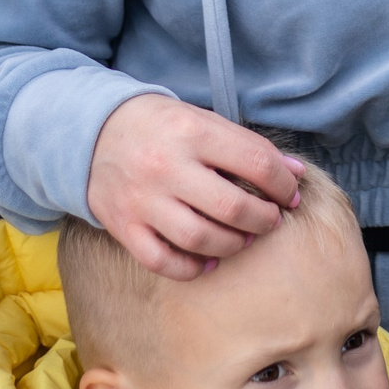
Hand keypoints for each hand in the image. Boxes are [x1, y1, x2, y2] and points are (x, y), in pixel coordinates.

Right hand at [86, 93, 303, 278]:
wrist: (93, 132)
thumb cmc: (160, 126)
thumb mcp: (203, 120)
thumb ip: (247, 146)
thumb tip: (295, 175)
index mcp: (192, 132)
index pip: (256, 163)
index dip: (283, 184)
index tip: (290, 194)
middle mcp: (166, 166)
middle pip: (232, 207)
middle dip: (264, 219)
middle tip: (270, 219)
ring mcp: (142, 200)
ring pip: (200, 239)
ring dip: (233, 244)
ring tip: (243, 237)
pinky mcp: (124, 226)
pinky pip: (163, 261)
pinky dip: (192, 267)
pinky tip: (208, 259)